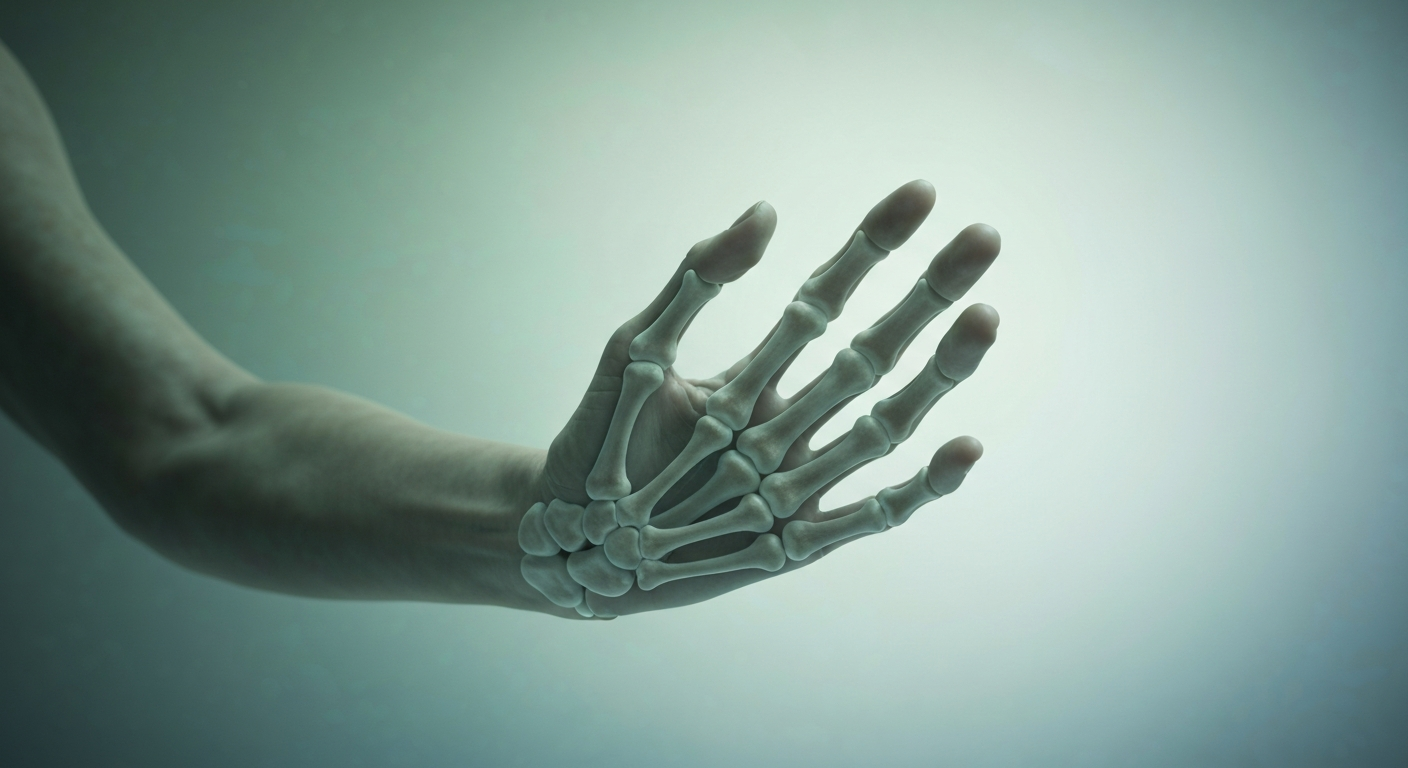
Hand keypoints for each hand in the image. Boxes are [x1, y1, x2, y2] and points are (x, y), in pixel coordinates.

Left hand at [525, 180, 1000, 617]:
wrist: (573, 540)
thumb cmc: (599, 441)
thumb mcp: (637, 352)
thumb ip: (695, 284)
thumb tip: (766, 209)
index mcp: (755, 376)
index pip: (826, 299)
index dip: (872, 247)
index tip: (920, 194)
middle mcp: (789, 423)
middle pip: (871, 353)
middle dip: (926, 297)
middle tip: (984, 238)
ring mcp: (798, 484)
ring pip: (883, 423)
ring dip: (935, 374)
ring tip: (983, 318)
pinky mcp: (798, 544)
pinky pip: (870, 514)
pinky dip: (919, 488)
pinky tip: (965, 446)